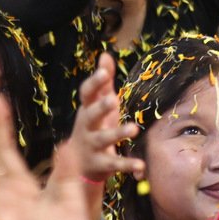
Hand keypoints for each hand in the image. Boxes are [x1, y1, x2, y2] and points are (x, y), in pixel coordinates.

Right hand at [73, 53, 143, 183]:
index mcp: (87, 109)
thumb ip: (102, 82)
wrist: (77, 165)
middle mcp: (86, 126)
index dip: (94, 82)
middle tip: (113, 100)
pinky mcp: (100, 164)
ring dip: (118, 133)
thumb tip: (105, 54)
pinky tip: (141, 165)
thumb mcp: (96, 105)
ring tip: (134, 128)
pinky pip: (114, 163)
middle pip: (91, 115)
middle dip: (100, 108)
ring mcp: (92, 145)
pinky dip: (127, 164)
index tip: (104, 72)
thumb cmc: (92, 127)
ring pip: (103, 139)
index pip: (86, 94)